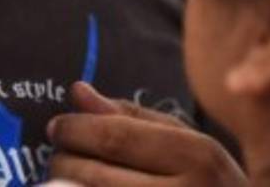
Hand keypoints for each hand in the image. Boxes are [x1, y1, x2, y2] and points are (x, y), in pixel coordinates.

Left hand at [48, 82, 245, 185]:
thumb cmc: (214, 186)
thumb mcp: (187, 144)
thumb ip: (132, 116)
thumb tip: (78, 92)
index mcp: (197, 157)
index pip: (116, 137)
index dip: (76, 130)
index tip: (56, 126)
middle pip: (99, 175)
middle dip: (65, 162)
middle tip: (55, 155)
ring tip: (60, 179)